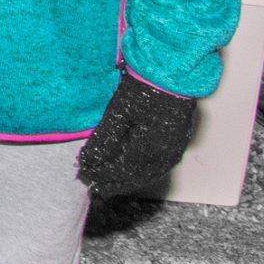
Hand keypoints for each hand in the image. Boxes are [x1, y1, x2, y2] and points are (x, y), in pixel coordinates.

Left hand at [78, 72, 196, 196]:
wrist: (172, 76)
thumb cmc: (143, 91)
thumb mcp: (118, 113)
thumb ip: (105, 140)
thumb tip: (89, 162)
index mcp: (147, 149)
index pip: (120, 170)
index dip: (101, 174)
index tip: (85, 174)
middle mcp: (164, 156)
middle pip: (134, 177)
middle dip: (112, 183)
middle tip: (93, 186)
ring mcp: (174, 151)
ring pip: (148, 175)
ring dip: (127, 181)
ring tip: (110, 185)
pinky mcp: (178, 144)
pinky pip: (159, 168)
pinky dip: (143, 174)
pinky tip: (133, 175)